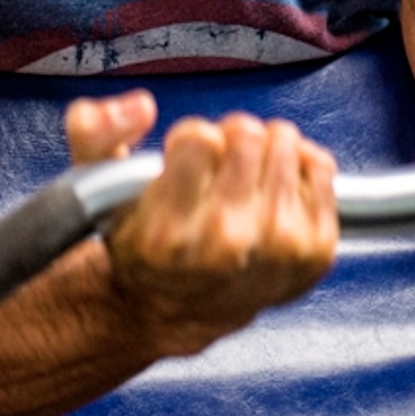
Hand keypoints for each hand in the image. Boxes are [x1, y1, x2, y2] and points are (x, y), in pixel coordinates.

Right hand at [64, 96, 338, 357]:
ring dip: (265, 149)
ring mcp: (277, 250)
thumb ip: (95, 131)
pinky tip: (275, 188)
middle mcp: (227, 245)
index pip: (199, 137)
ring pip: (285, 143)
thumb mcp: (94, 189)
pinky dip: (300, 166)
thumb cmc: (142, 243)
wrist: (176, 310)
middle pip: (247, 134)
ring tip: (246, 178)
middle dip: (230, 139)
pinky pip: (321, 166)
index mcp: (169, 232)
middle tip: (218, 167)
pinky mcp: (315, 251)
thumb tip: (141, 105)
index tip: (184, 163)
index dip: (190, 140)